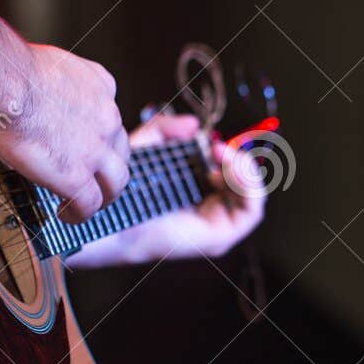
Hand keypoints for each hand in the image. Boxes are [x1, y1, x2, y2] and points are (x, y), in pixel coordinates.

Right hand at [0, 45, 129, 223]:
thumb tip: (31, 92)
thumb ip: (52, 83)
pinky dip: (80, 214)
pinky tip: (67, 215)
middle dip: (110, 167)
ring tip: (89, 203)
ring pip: (116, 181)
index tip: (85, 142)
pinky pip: (89, 204)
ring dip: (104, 195)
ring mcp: (96, 150)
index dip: (99, 133)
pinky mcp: (78, 176)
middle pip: (121, 150)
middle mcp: (106, 117)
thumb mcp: (47, 65)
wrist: (7, 82)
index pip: (109, 114)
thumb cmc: (11, 69)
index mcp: (99, 85)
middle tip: (96, 177)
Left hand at [65, 113, 266, 268]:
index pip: (229, 173)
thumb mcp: (148, 148)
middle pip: (244, 184)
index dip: (229, 154)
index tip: (211, 141)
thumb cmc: (122, 190)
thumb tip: (194, 125)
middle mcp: (208, 211)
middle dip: (237, 159)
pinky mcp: (219, 238)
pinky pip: (252, 213)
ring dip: (244, 169)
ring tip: (220, 155)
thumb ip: (167, 130)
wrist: (111, 216)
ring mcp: (215, 226)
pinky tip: (224, 168)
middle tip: (216, 147)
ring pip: (252, 196)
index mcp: (193, 193)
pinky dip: (248, 186)